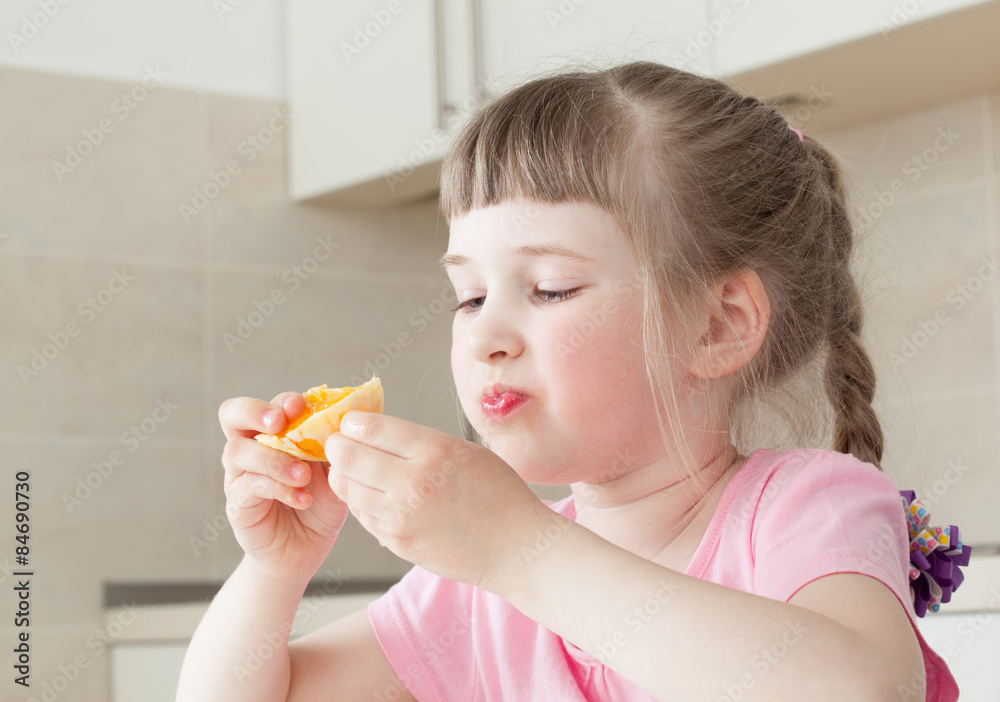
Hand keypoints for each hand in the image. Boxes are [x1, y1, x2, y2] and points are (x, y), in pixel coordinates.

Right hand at [218, 392, 350, 582]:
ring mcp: (239, 475)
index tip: (301, 405)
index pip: (270, 405)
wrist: (306, 550)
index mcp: (275, 434)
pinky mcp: (238, 503)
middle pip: (232, 414)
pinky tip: (302, 498)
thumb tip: (351, 416)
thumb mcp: (335, 472)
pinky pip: (249, 486)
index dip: (283, 401)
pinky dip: (277, 488)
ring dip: (274, 459)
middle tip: (279, 422)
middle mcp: (250, 448)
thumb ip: (336, 446)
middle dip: (254, 412)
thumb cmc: (321, 505)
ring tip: (304, 475)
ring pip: (238, 451)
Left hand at [324, 412, 544, 592]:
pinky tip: (374, 494)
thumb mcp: (464, 450)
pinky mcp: (397, 542)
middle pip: (347, 456)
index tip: (351, 422)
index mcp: (433, 451)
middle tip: (339, 443)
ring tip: (353, 468)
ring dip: (344, 474)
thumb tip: (374, 431)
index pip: (370, 428)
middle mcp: (412, 483)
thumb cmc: (497, 493)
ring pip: (346, 488)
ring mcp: (401, 517)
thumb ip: (419, 441)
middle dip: (337, 446)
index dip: (352, 422)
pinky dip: (360, 501)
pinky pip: (361, 514)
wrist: (515, 547)